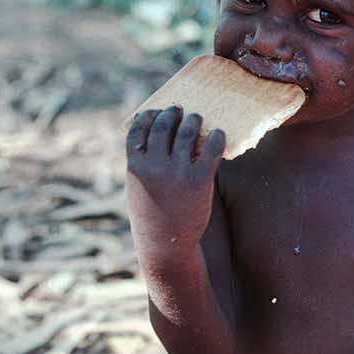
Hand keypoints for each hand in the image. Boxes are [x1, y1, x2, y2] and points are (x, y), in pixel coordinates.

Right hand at [126, 106, 225, 256]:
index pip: (138, 129)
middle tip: (179, 110)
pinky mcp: (199, 180)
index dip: (147, 116)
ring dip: (193, 121)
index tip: (155, 111)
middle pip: (163, 126)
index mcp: (135, 166)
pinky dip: (216, 137)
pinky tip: (218, 133)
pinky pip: (211, 150)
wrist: (166, 244)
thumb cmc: (151, 215)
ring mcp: (177, 172)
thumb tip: (156, 140)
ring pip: (187, 133)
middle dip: (171, 113)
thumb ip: (143, 165)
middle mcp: (155, 165)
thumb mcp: (138, 188)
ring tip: (196, 118)